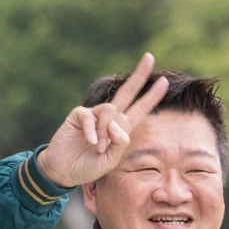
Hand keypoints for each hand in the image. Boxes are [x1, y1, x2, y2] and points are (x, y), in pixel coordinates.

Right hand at [36, 52, 169, 188]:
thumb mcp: (110, 161)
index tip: (164, 82)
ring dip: (106, 130)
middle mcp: (109, 118)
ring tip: (99, 148)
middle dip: (139, 76)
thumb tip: (119, 125)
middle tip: (150, 57)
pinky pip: (90, 116)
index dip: (151, 96)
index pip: (140, 109)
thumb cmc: (88, 166)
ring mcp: (94, 114)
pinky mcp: (79, 115)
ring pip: (110, 110)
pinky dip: (92, 131)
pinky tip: (91, 142)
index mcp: (121, 129)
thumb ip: (119, 145)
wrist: (64, 171)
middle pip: (127, 92)